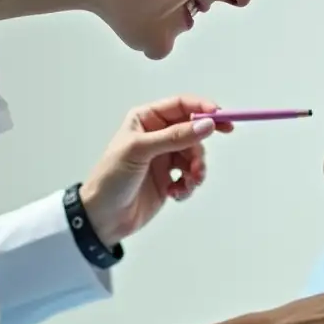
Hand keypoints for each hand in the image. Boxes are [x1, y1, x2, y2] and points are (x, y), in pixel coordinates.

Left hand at [81, 96, 232, 247]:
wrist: (102, 218)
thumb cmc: (111, 178)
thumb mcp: (141, 151)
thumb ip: (175, 137)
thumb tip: (206, 125)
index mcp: (146, 120)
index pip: (181, 106)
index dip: (203, 109)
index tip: (221, 118)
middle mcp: (157, 135)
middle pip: (193, 132)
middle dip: (199, 149)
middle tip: (202, 163)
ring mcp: (163, 157)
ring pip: (195, 156)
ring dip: (196, 170)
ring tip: (188, 183)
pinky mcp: (168, 178)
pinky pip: (190, 176)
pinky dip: (188, 185)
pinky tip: (175, 193)